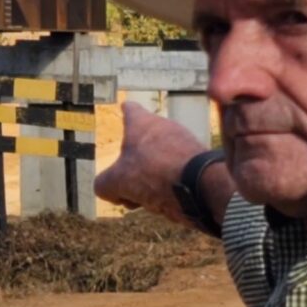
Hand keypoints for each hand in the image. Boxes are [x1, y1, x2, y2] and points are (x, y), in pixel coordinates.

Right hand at [95, 101, 208, 224]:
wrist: (199, 186)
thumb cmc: (151, 174)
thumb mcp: (115, 183)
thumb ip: (104, 184)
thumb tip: (105, 188)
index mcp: (141, 123)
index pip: (131, 109)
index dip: (125, 111)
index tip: (124, 108)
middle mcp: (165, 126)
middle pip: (145, 138)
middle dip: (135, 159)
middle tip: (126, 181)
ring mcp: (186, 141)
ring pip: (162, 154)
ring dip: (152, 172)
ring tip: (146, 197)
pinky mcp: (201, 159)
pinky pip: (179, 167)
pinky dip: (171, 180)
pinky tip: (167, 198)